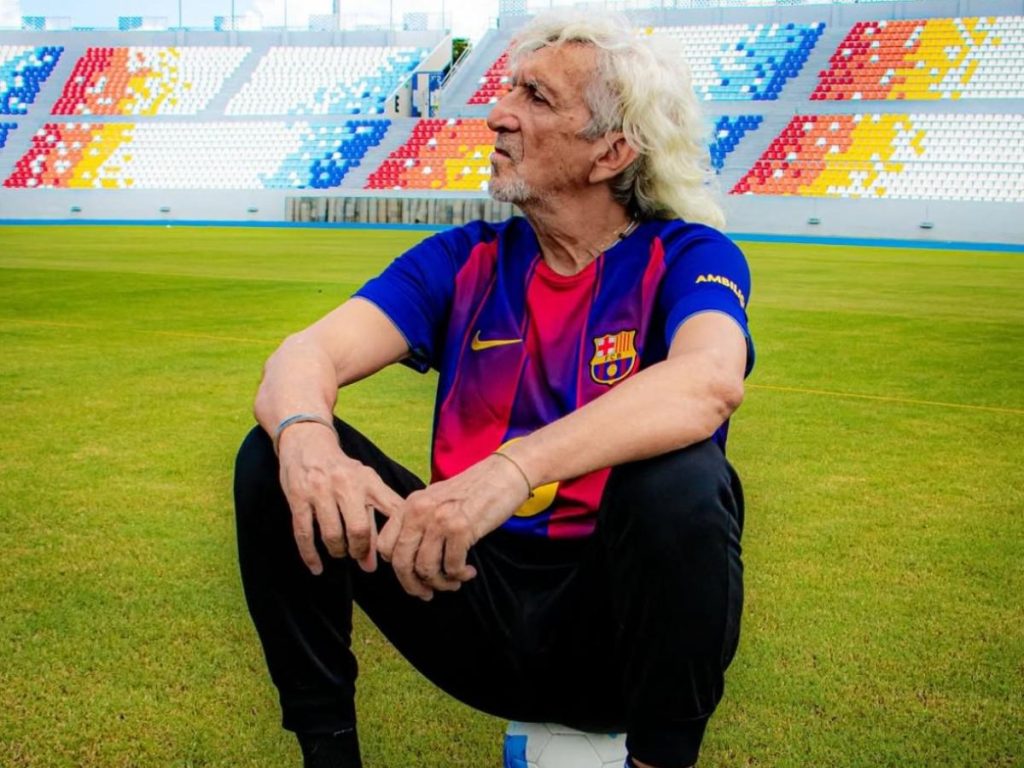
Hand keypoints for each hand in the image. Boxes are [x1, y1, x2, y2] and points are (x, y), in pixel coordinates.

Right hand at [277, 422, 403, 574]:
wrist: (308, 443)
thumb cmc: (342, 472)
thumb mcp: (364, 486)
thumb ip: (372, 523)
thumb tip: (371, 566)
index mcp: (369, 480)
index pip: (392, 511)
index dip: (394, 538)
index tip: (391, 553)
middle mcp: (346, 484)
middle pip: (359, 529)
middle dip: (359, 550)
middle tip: (357, 554)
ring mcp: (320, 490)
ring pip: (331, 534)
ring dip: (337, 551)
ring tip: (339, 551)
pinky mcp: (298, 497)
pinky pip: (303, 534)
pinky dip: (310, 555)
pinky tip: (317, 567)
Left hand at [377, 453, 531, 599]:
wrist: (502, 475)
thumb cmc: (471, 491)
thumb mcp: (435, 499)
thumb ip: (417, 522)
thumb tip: (408, 559)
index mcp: (409, 505)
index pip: (384, 546)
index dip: (397, 567)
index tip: (412, 576)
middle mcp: (419, 512)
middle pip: (401, 563)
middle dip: (413, 586)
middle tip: (427, 593)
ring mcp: (439, 520)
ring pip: (426, 569)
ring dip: (440, 583)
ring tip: (454, 582)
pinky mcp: (461, 529)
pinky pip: (451, 567)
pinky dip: (459, 575)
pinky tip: (468, 571)